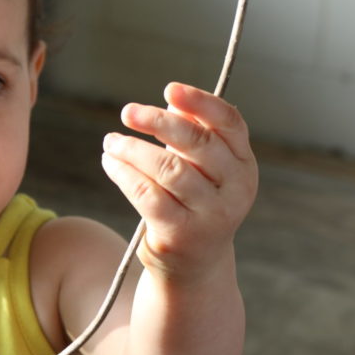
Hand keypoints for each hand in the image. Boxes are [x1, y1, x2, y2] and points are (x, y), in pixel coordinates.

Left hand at [101, 82, 257, 280]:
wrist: (194, 265)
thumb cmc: (193, 204)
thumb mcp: (200, 169)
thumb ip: (191, 136)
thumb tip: (172, 100)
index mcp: (243, 165)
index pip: (230, 123)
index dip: (200, 102)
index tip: (169, 88)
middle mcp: (235, 189)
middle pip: (196, 143)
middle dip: (157, 122)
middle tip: (126, 111)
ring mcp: (211, 215)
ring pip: (168, 169)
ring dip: (133, 149)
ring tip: (111, 142)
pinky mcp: (181, 235)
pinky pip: (147, 195)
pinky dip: (124, 173)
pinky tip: (110, 163)